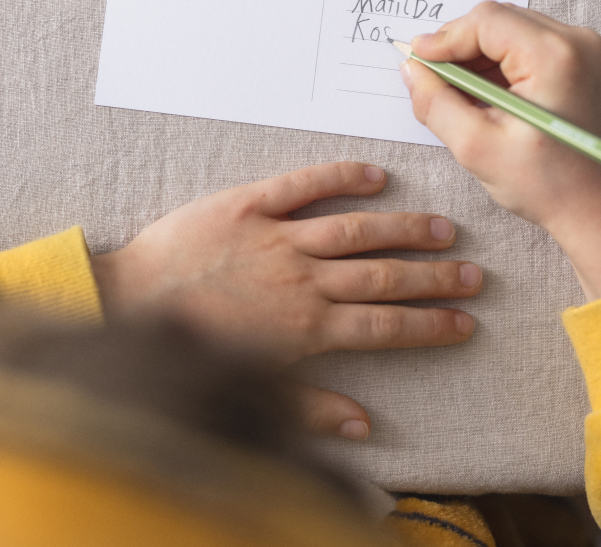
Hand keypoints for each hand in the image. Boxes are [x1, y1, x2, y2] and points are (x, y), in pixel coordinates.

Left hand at [92, 162, 481, 440]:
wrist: (126, 303)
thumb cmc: (188, 348)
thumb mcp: (251, 385)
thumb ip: (310, 407)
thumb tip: (365, 426)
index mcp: (303, 328)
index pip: (383, 325)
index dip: (430, 324)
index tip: (466, 322)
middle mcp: (299, 280)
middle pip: (382, 276)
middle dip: (433, 277)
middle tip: (474, 273)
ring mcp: (275, 238)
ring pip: (355, 231)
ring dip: (403, 229)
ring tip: (443, 228)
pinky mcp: (245, 205)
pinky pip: (301, 186)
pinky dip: (339, 177)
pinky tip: (374, 175)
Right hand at [401, 2, 600, 299]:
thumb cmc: (549, 187)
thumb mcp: (477, 147)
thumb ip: (435, 102)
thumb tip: (411, 69)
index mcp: (555, 56)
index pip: (486, 21)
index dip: (444, 38)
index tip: (416, 60)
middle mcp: (579, 42)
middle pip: (501, 20)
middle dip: (461, 46)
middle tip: (435, 79)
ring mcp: (590, 50)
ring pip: (515, 30)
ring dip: (482, 56)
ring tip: (463, 95)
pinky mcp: (591, 63)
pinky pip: (535, 45)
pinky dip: (506, 63)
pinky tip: (491, 96)